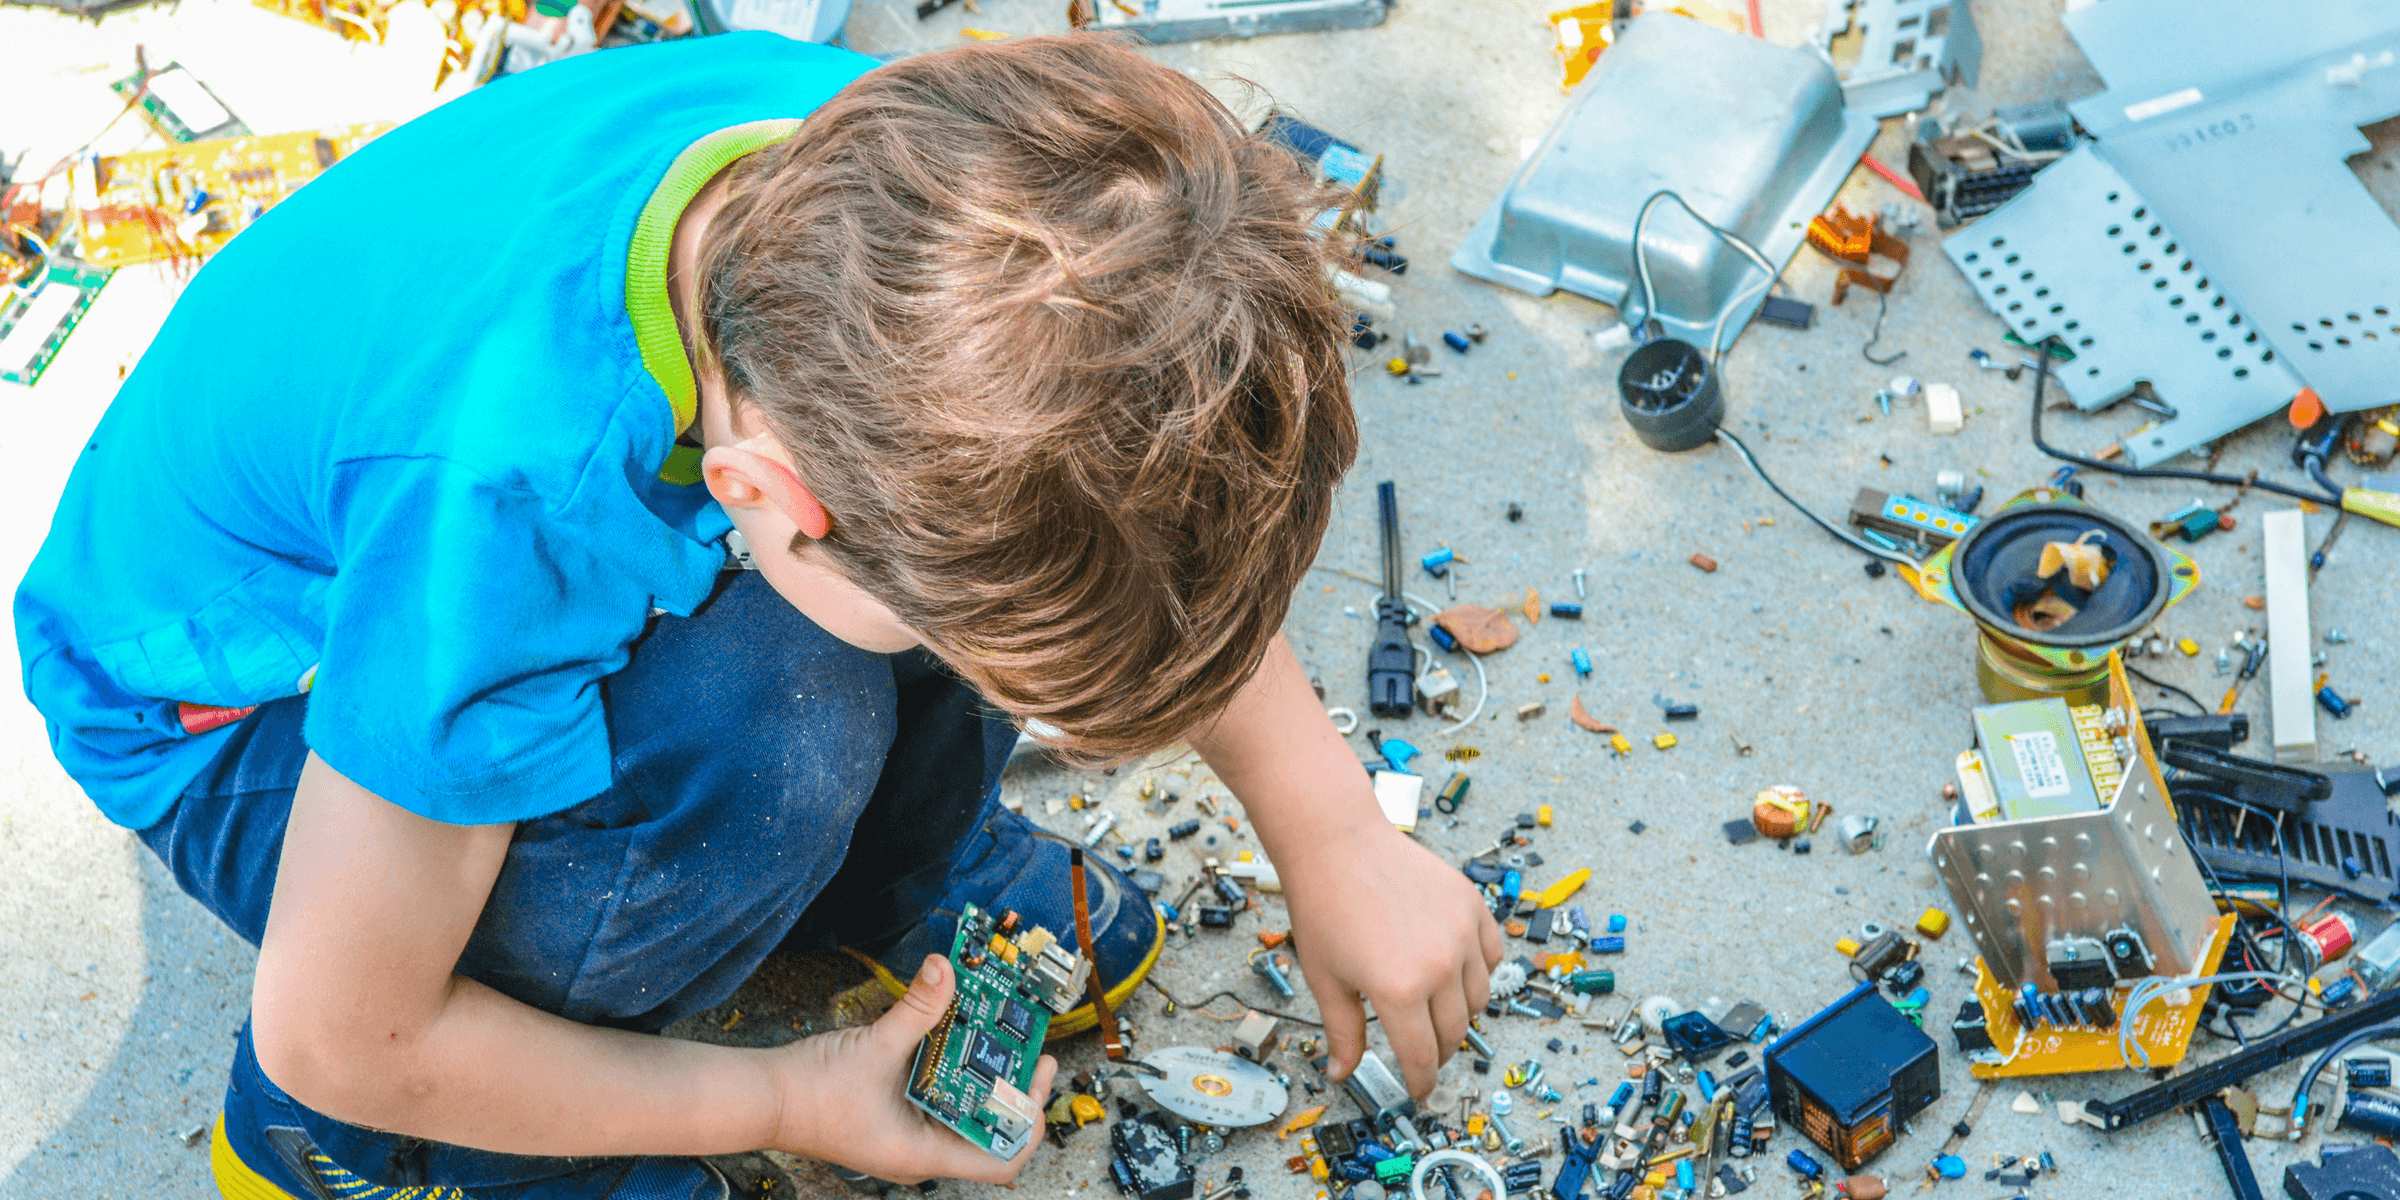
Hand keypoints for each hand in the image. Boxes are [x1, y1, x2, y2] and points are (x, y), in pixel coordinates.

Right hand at [771, 955, 1057, 1184]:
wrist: (763, 1098)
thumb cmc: (809, 1095)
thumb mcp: (875, 1046)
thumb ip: (917, 1009)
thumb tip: (945, 971)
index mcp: (923, 1153)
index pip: (1001, 1159)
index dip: (1028, 1121)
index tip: (1037, 1080)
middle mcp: (920, 1151)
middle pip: (988, 1132)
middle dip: (1013, 1092)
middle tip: (1031, 1051)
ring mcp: (907, 1136)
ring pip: (964, 1114)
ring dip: (984, 1080)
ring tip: (1001, 1041)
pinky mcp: (895, 1116)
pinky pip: (937, 1099)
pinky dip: (953, 1073)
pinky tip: (958, 1041)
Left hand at [1280, 824, 1502, 1098]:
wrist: (1337, 842)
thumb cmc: (1324, 905)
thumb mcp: (1325, 980)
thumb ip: (1342, 1033)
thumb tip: (1341, 1073)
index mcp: (1399, 990)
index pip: (1423, 1056)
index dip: (1421, 1082)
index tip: (1419, 1091)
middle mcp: (1439, 965)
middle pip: (1454, 1032)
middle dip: (1438, 1051)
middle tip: (1422, 1052)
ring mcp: (1461, 933)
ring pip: (1479, 997)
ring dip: (1459, 1012)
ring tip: (1433, 1008)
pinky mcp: (1472, 906)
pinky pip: (1492, 955)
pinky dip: (1478, 970)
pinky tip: (1453, 969)